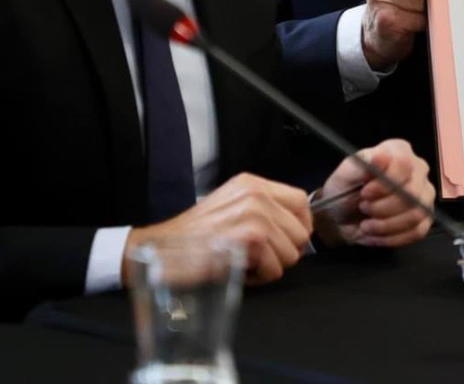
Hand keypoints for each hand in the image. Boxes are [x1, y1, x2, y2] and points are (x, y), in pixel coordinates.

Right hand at [122, 173, 312, 286]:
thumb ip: (263, 210)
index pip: (301, 201)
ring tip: (245, 262)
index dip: (299, 227)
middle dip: (285, 252)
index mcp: (252, 183)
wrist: (162, 251)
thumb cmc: (195, 237)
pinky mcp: (251, 237)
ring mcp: (255, 214)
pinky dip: (259, 278)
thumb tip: (295, 230)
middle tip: (258, 258)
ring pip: (292, 253)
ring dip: (271, 267)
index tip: (286, 243)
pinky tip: (238, 270)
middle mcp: (256, 193)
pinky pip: (276, 269)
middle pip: (301, 231)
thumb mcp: (231, 208)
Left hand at [313, 139, 434, 247]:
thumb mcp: (346, 174)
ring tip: (367, 224)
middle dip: (382, 207)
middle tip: (364, 207)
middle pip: (412, 192)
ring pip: (416, 214)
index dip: (385, 183)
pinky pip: (417, 232)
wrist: (341, 216)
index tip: (365, 192)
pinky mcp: (425, 219)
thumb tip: (381, 156)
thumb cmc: (344, 189)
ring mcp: (424, 195)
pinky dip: (392, 237)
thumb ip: (364, 164)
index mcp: (399, 151)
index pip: (404, 164)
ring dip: (386, 225)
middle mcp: (418, 170)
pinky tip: (376, 233)